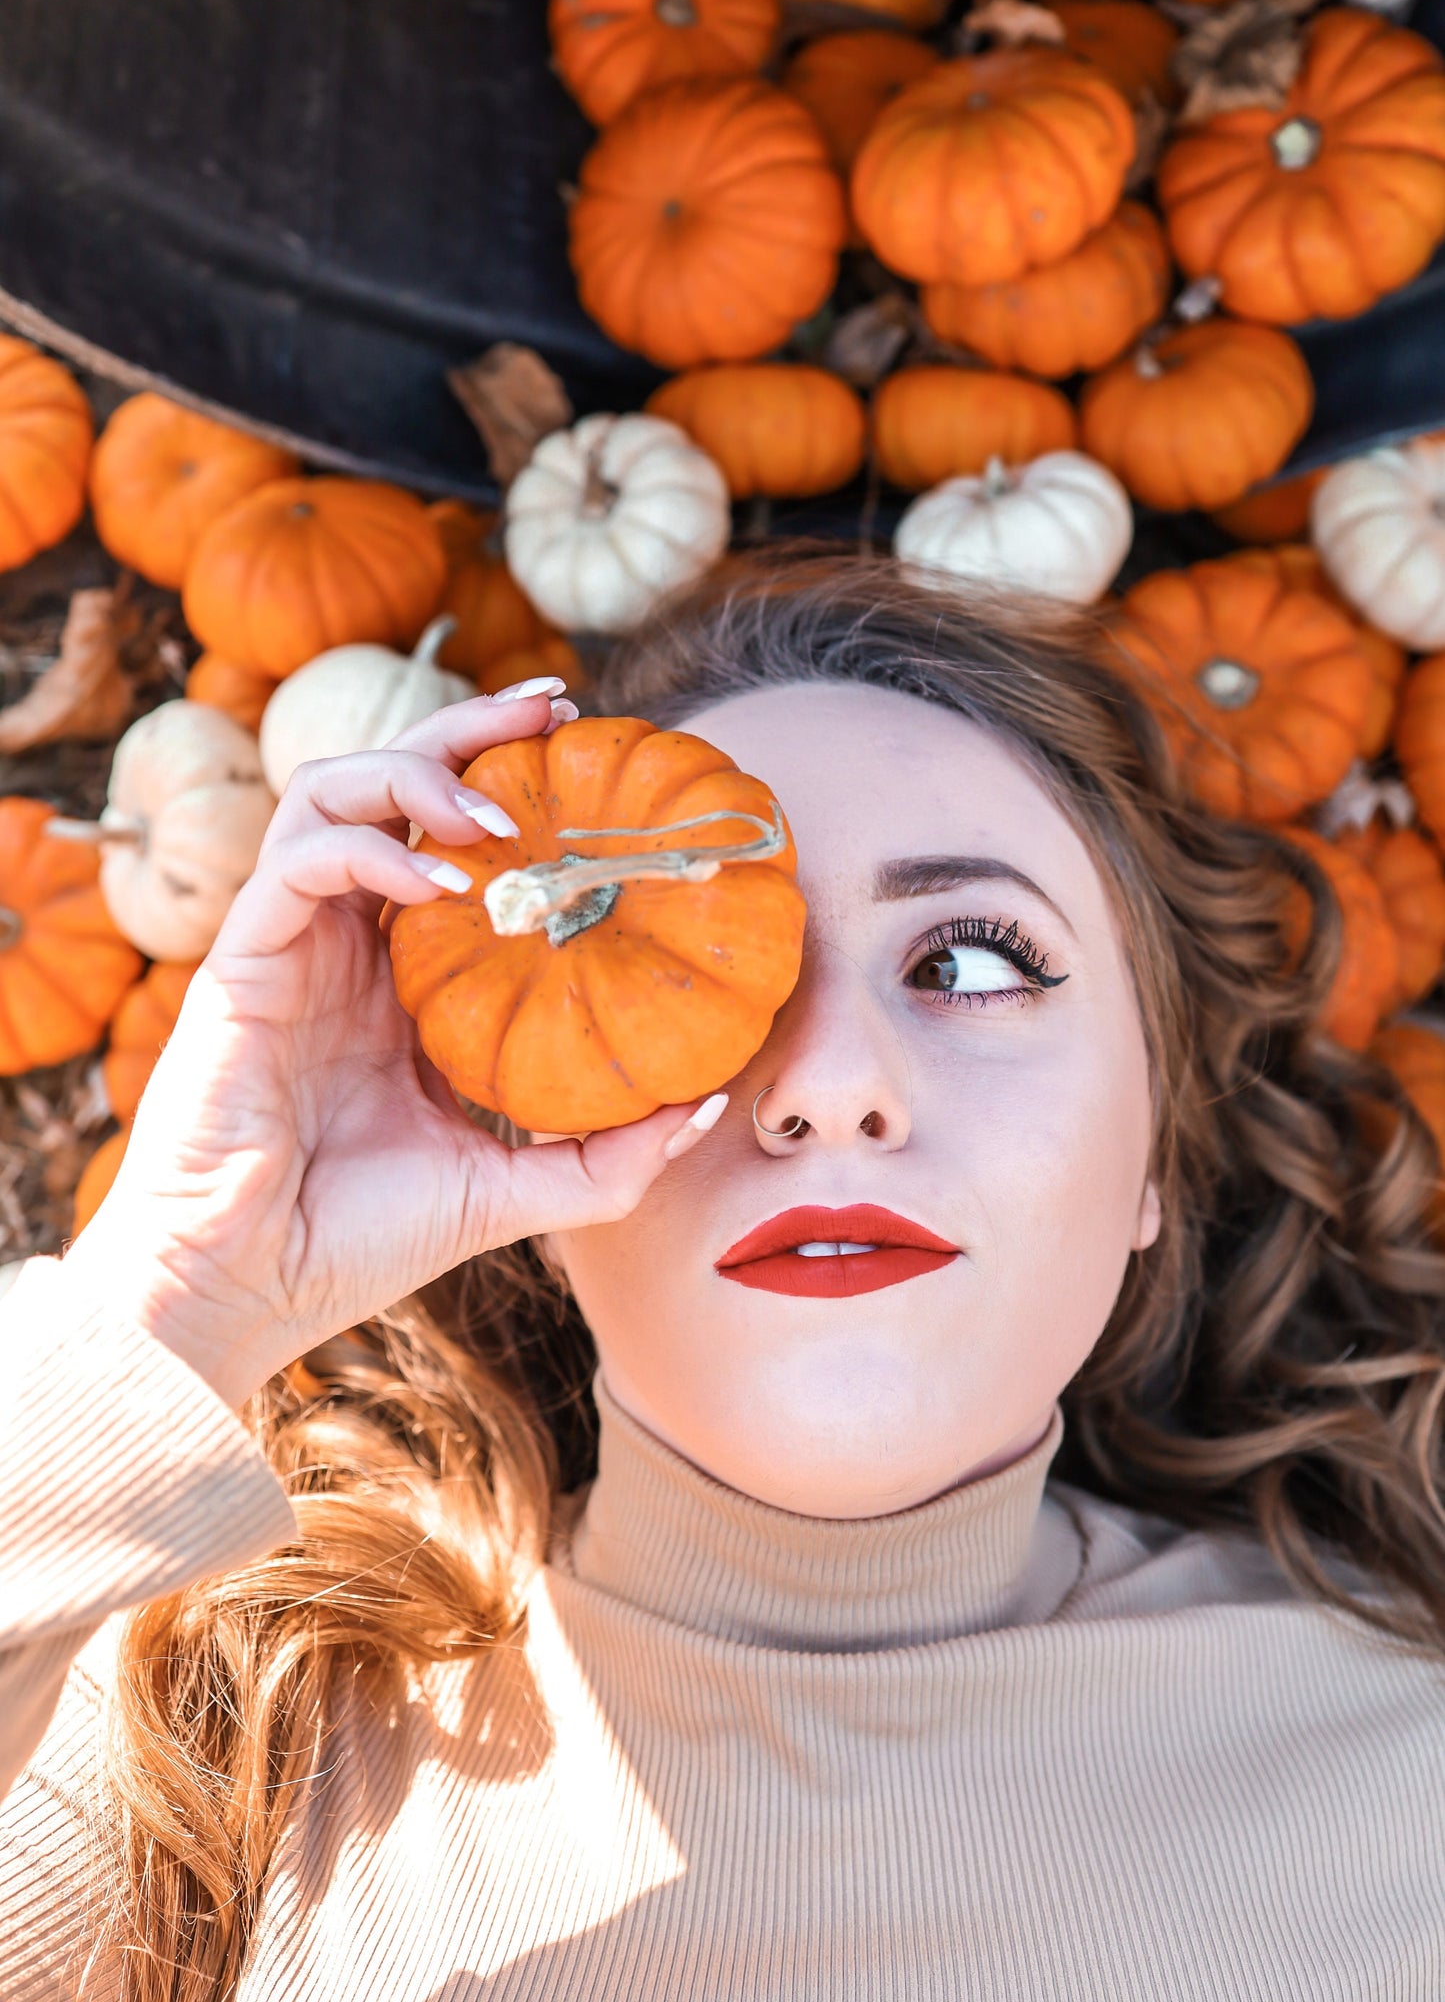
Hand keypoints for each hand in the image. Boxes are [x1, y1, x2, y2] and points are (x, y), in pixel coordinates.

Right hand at [63, 683, 727, 1411]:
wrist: (247, 1291)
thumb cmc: (361, 1242)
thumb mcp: (514, 1188)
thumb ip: (607, 1152)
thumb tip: (708, 1102)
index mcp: (396, 978)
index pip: (450, 841)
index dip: (510, 782)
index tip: (591, 750)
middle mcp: (342, 942)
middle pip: (391, 784)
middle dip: (469, 729)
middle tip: (557, 710)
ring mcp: (288, 943)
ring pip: (331, 791)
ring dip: (417, 775)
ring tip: (496, 809)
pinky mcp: (242, 960)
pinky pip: (299, 860)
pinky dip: (370, 848)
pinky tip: (439, 879)